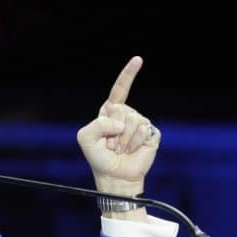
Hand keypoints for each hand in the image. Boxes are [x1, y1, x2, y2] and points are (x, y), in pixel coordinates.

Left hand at [77, 56, 159, 199]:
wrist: (114, 177)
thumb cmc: (100, 158)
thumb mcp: (85, 138)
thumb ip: (97, 124)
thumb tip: (121, 123)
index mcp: (110, 112)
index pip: (120, 89)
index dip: (129, 74)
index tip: (138, 59)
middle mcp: (126, 115)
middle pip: (121, 109)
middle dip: (113, 131)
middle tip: (112, 145)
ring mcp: (140, 123)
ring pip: (132, 121)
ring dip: (123, 140)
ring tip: (121, 149)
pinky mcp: (151, 134)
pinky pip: (143, 130)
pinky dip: (134, 143)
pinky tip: (132, 151)